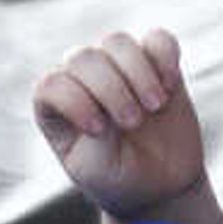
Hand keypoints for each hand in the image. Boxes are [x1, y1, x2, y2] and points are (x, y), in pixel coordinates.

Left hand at [34, 28, 212, 220]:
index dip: (75, 100)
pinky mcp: (154, 63)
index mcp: (55, 107)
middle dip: (110, 88)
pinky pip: (157, 39)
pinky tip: (170, 86)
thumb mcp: (97, 168)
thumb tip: (110, 97)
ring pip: (117, 42)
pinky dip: (165, 57)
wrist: (159, 184)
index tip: (99, 130)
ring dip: (138, 72)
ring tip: (154, 105)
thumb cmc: (118, 178)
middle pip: (84, 58)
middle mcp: (81, 80)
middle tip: (133, 122)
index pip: (52, 84)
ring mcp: (118, 68)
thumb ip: (96, 134)